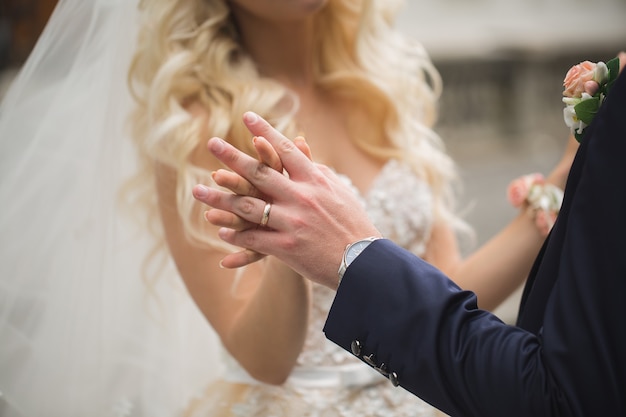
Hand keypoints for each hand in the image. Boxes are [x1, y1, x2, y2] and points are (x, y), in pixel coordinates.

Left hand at [192, 111, 380, 288]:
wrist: (364, 262)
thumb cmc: (352, 224)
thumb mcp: (338, 191)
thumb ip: (315, 169)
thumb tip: (298, 145)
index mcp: (315, 180)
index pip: (285, 150)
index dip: (265, 132)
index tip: (247, 117)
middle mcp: (302, 197)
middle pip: (259, 172)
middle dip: (232, 156)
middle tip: (212, 143)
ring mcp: (292, 222)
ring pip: (248, 206)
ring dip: (220, 197)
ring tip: (197, 190)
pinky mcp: (286, 248)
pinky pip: (253, 238)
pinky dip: (235, 234)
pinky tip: (219, 229)